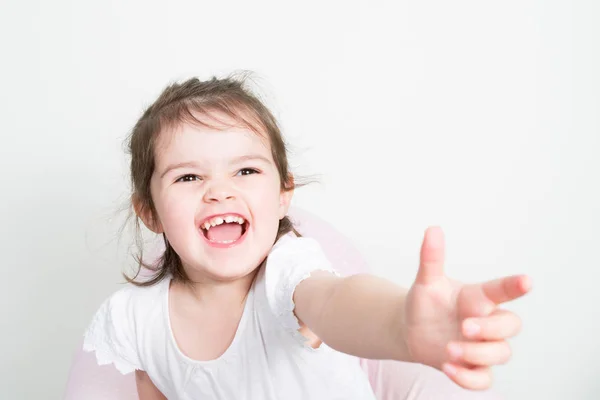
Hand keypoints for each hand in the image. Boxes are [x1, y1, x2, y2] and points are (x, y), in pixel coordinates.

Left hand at [403, 227, 531, 389]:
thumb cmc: (426, 303)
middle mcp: (485, 321)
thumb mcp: (426, 281)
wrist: (411, 330)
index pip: (503, 290)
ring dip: (477, 353)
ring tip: (449, 349)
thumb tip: (432, 229)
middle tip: (464, 327)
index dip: (514, 286)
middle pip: (510, 325)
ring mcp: (481, 346)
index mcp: (478, 298)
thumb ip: (431, 258)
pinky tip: (449, 367)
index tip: (526, 280)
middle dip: (491, 328)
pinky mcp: (472, 367)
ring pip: (500, 354)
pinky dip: (469, 378)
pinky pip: (484, 380)